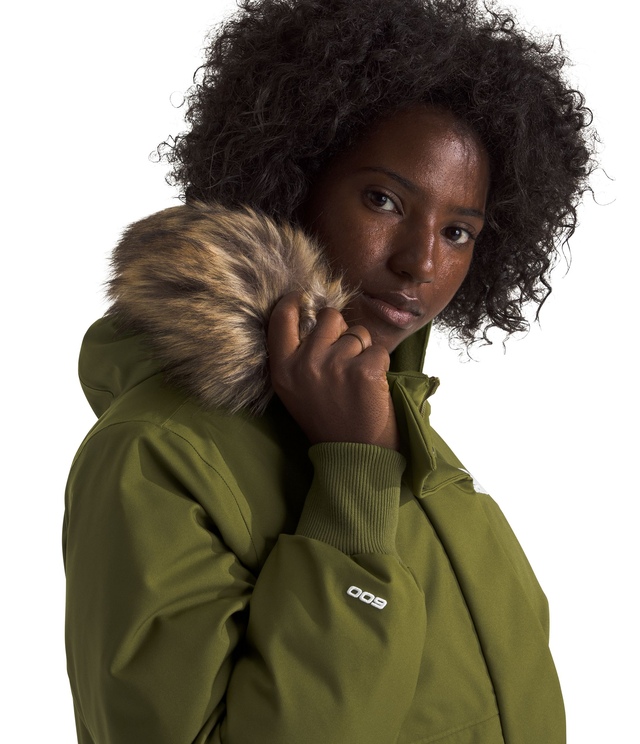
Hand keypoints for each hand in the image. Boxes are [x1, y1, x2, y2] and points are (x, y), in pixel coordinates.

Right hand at [268, 293, 399, 449]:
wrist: (353, 454)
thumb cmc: (326, 418)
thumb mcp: (294, 389)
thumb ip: (296, 354)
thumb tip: (309, 314)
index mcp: (283, 368)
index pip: (281, 318)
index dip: (294, 302)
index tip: (302, 298)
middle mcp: (306, 364)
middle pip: (329, 318)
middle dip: (341, 331)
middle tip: (343, 360)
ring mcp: (336, 365)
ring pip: (358, 333)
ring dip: (362, 350)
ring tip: (356, 380)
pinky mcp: (365, 370)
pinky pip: (378, 349)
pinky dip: (380, 365)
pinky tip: (372, 387)